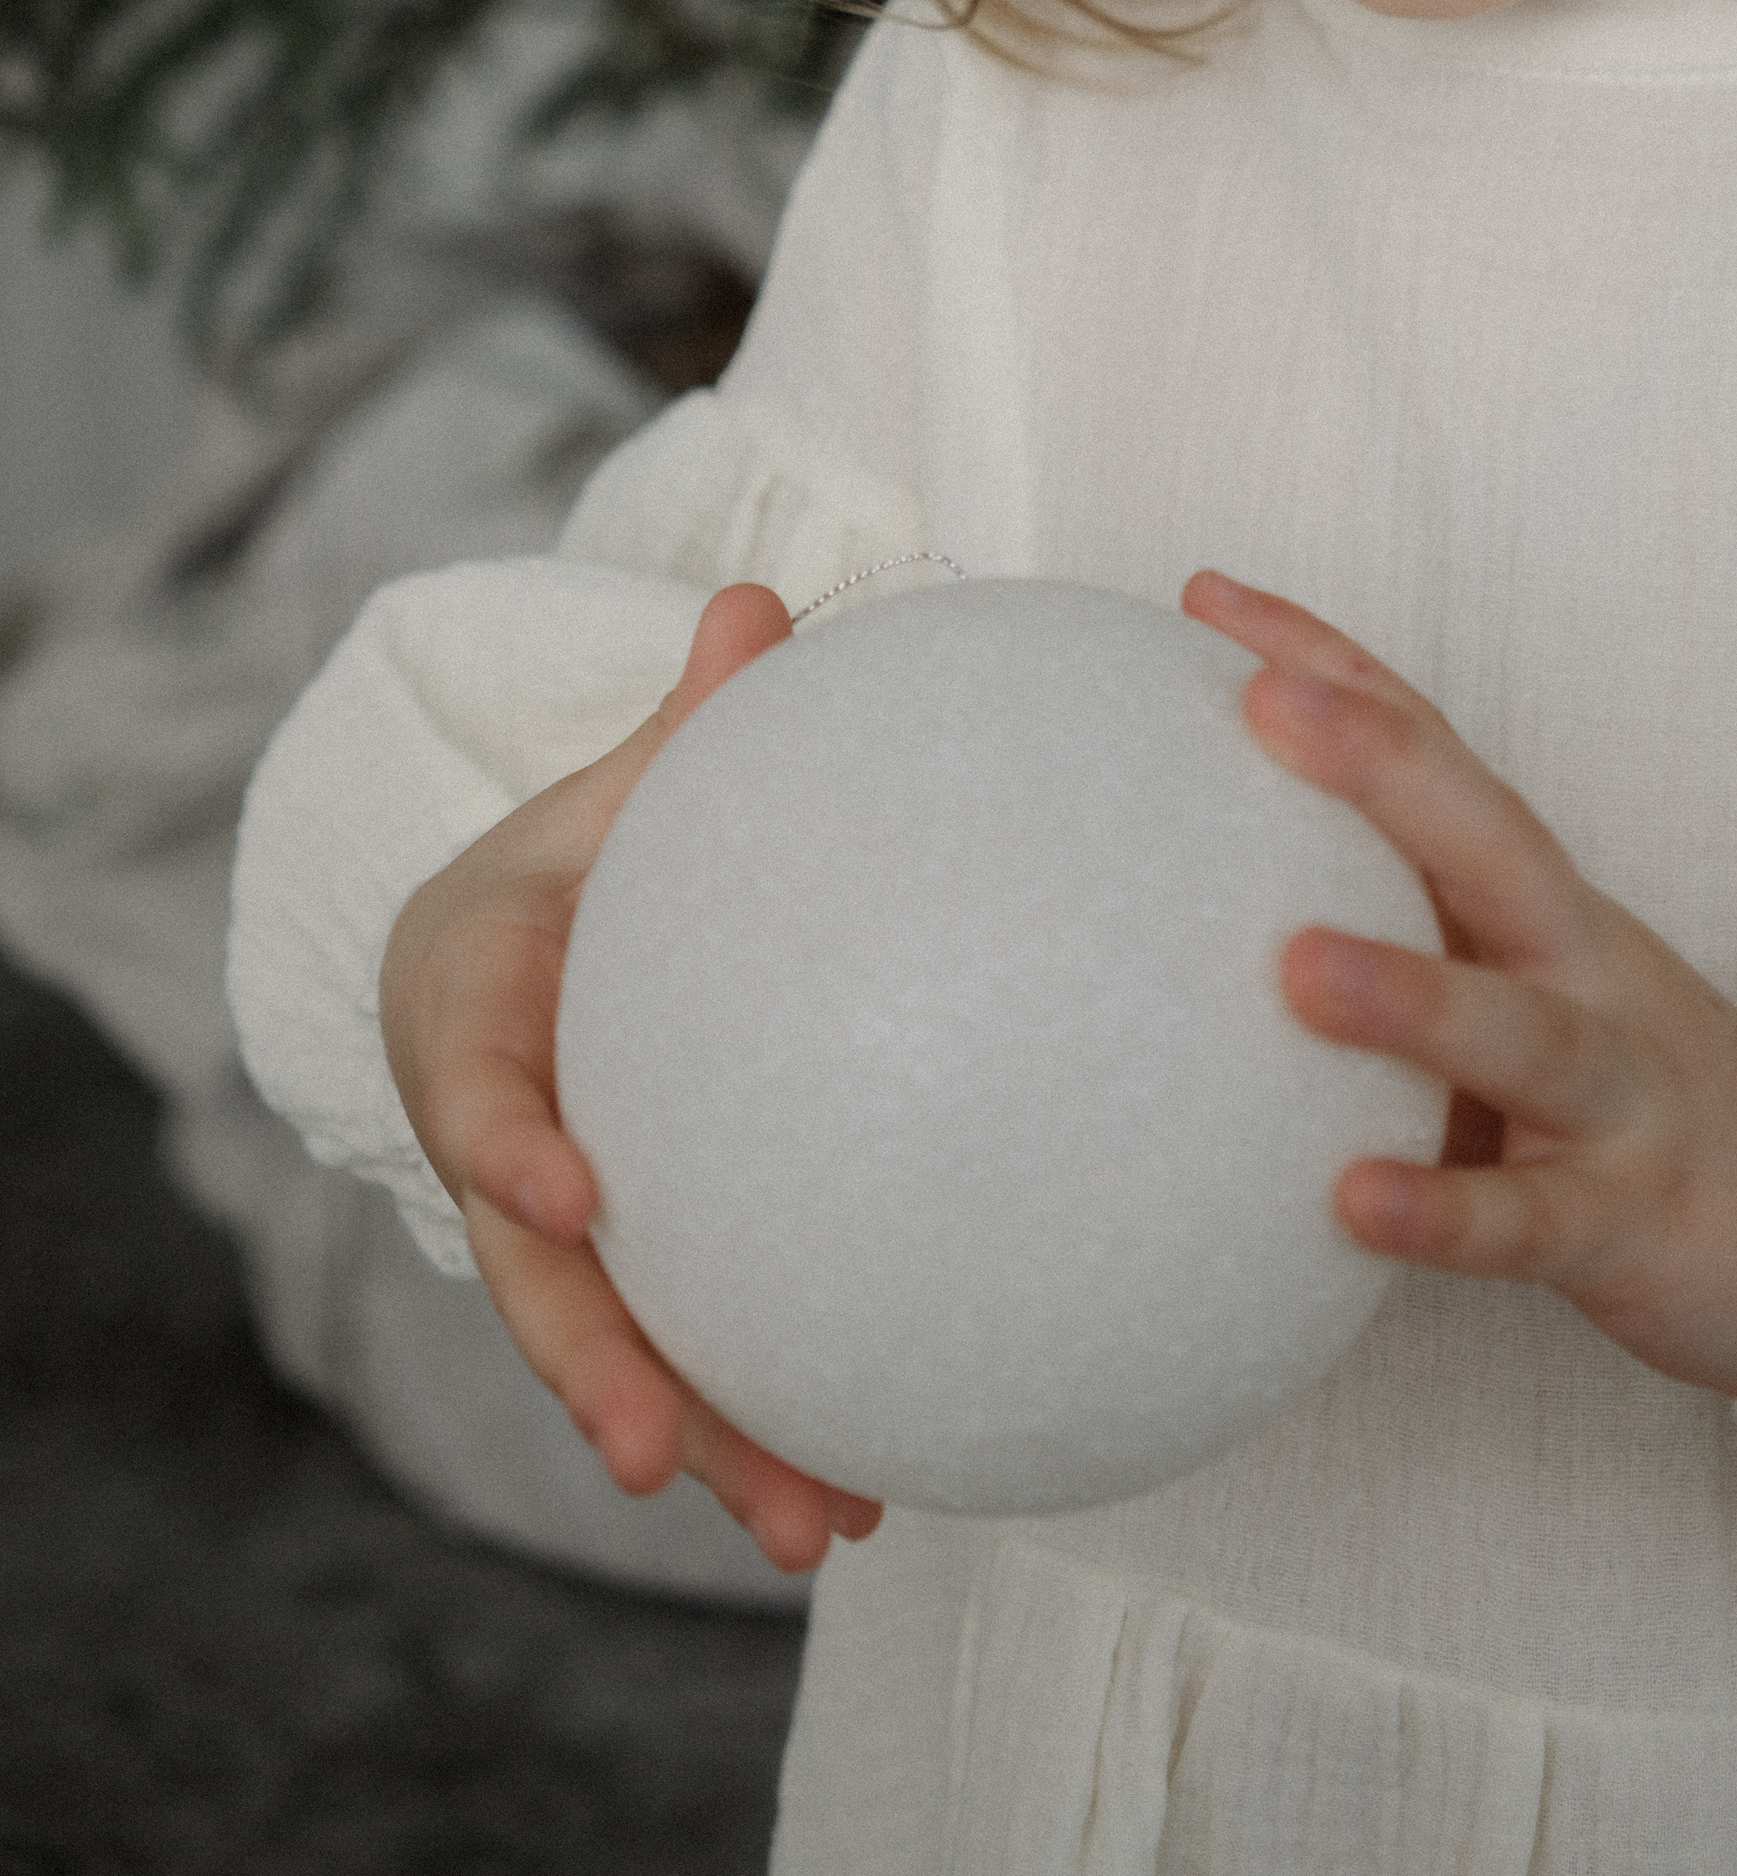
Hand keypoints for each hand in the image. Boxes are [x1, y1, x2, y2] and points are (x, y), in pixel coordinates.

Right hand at [378, 578, 886, 1571]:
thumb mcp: (601, 797)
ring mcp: (559, 1232)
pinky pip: (689, 1359)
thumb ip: (684, 724)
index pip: (477, 1090)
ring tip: (816, 1527)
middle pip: (536, 1281)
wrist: (492, 960)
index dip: (507, 1141)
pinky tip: (864, 1500)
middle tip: (655, 1456)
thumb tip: (762, 606)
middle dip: (597, 1374)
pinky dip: (755, 1432)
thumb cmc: (562, 872)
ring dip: (705, 1449)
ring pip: (616, 1357)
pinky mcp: (629, 1275)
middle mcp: (502, 1150)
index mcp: (474, 1019)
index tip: (565, 1188)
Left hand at [1184, 570, 1736, 1426]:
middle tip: (1262, 701)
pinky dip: (1446, 1209)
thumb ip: (1408, 931)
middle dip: (1381, 762)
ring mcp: (1617, 1089)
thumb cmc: (1628, 1090)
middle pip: (1489, 840)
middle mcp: (1580, 964)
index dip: (1329, 667)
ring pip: (1518, 1028)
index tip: (1205, 595)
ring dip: (1411, 994)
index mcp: (1538, 899)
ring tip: (1294, 967)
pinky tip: (1351, 1200)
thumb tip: (1202, 899)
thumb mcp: (1525, 982)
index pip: (1434, 750)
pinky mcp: (1627, 1222)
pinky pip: (1528, 1219)